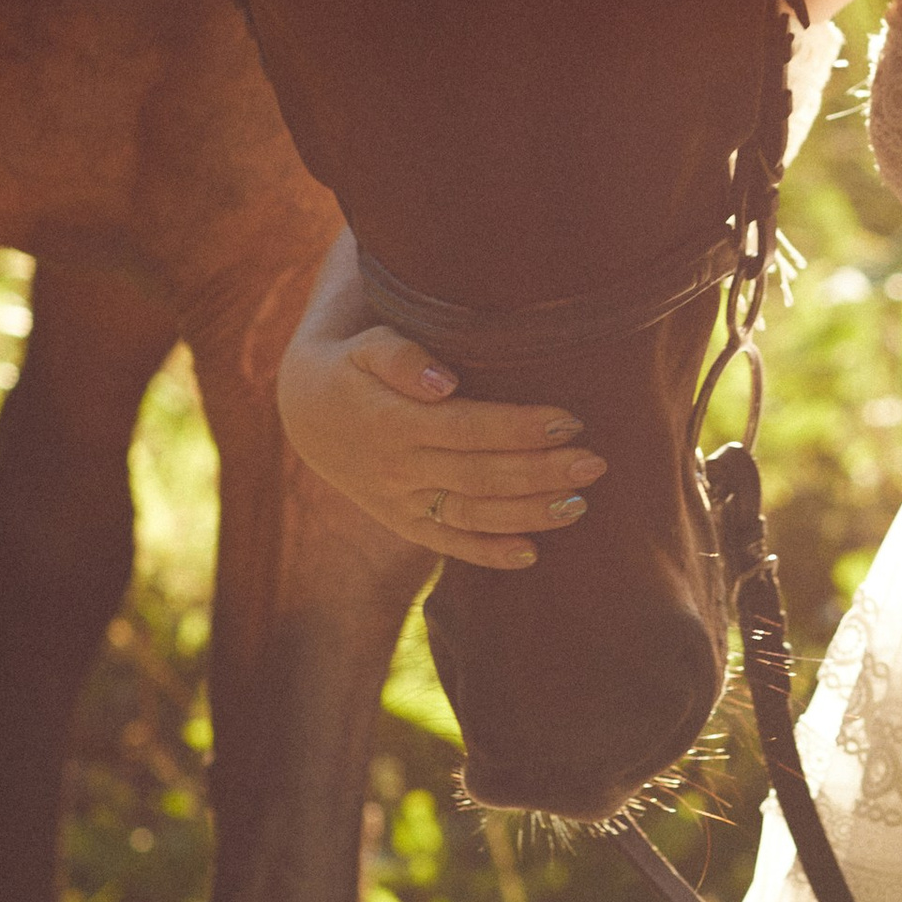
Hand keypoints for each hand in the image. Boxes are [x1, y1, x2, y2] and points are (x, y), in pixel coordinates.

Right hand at [276, 280, 602, 571]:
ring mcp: (401, 502)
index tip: (570, 420)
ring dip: (528, 514)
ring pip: (471, 515)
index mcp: (394, 422)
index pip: (468, 428)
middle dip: (541, 473)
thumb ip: (400, 356)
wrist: (306, 413)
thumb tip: (442, 381)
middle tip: (595, 464)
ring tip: (580, 505)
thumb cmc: (354, 367)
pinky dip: (488, 554)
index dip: (520, 428)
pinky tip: (531, 554)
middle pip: (481, 475)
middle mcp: (399, 468)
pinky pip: (448, 544)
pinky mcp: (403, 522)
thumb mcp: (365, 346)